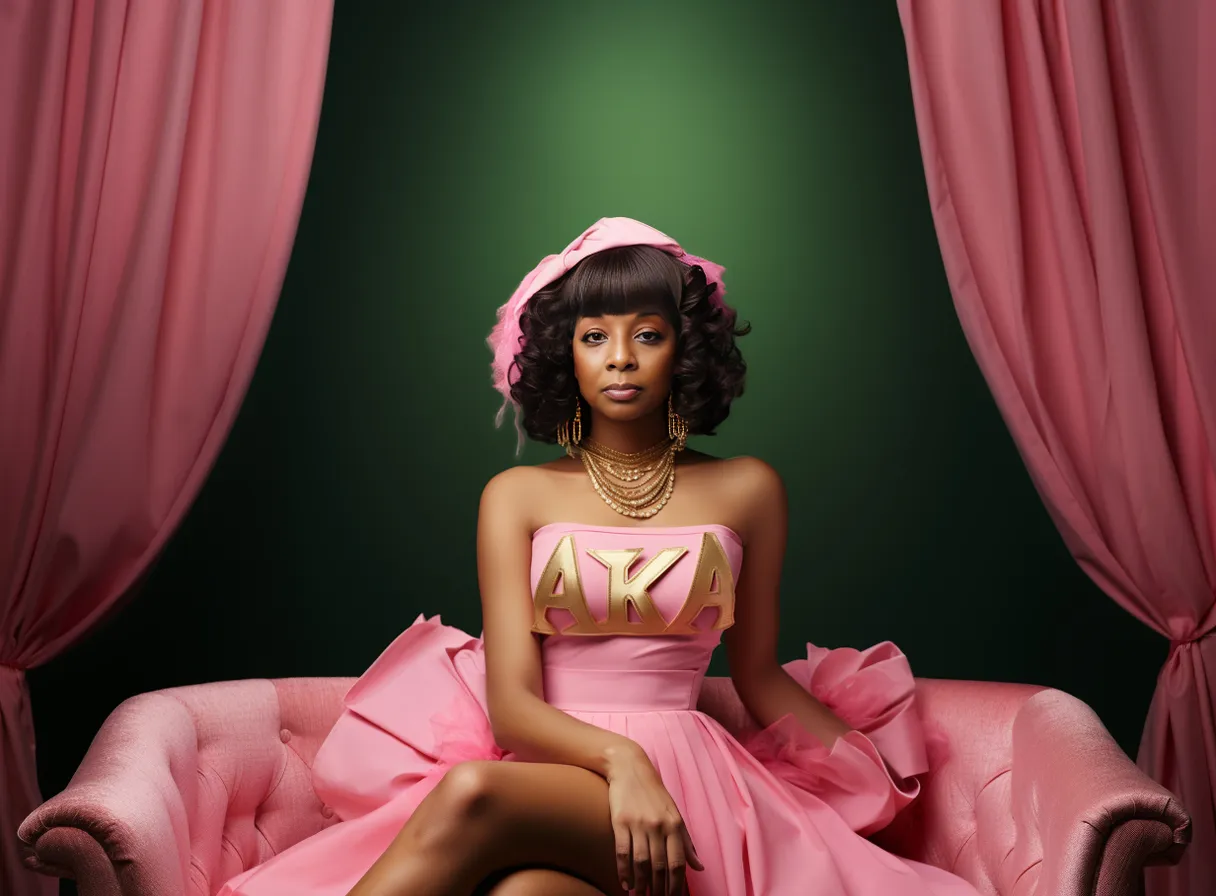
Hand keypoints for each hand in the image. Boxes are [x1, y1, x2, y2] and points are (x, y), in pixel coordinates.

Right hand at [605, 747, 703, 894]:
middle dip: (658, 889)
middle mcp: (658, 825)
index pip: (678, 863)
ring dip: (641, 884)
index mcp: (674, 825)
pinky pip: (622, 851)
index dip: (676, 885)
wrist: (630, 768)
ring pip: (641, 862)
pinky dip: (624, 870)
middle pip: (659, 866)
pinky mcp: (620, 821)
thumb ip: (687, 842)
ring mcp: (638, 823)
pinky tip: (626, 883)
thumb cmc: (654, 794)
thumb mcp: (675, 814)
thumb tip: (699, 867)